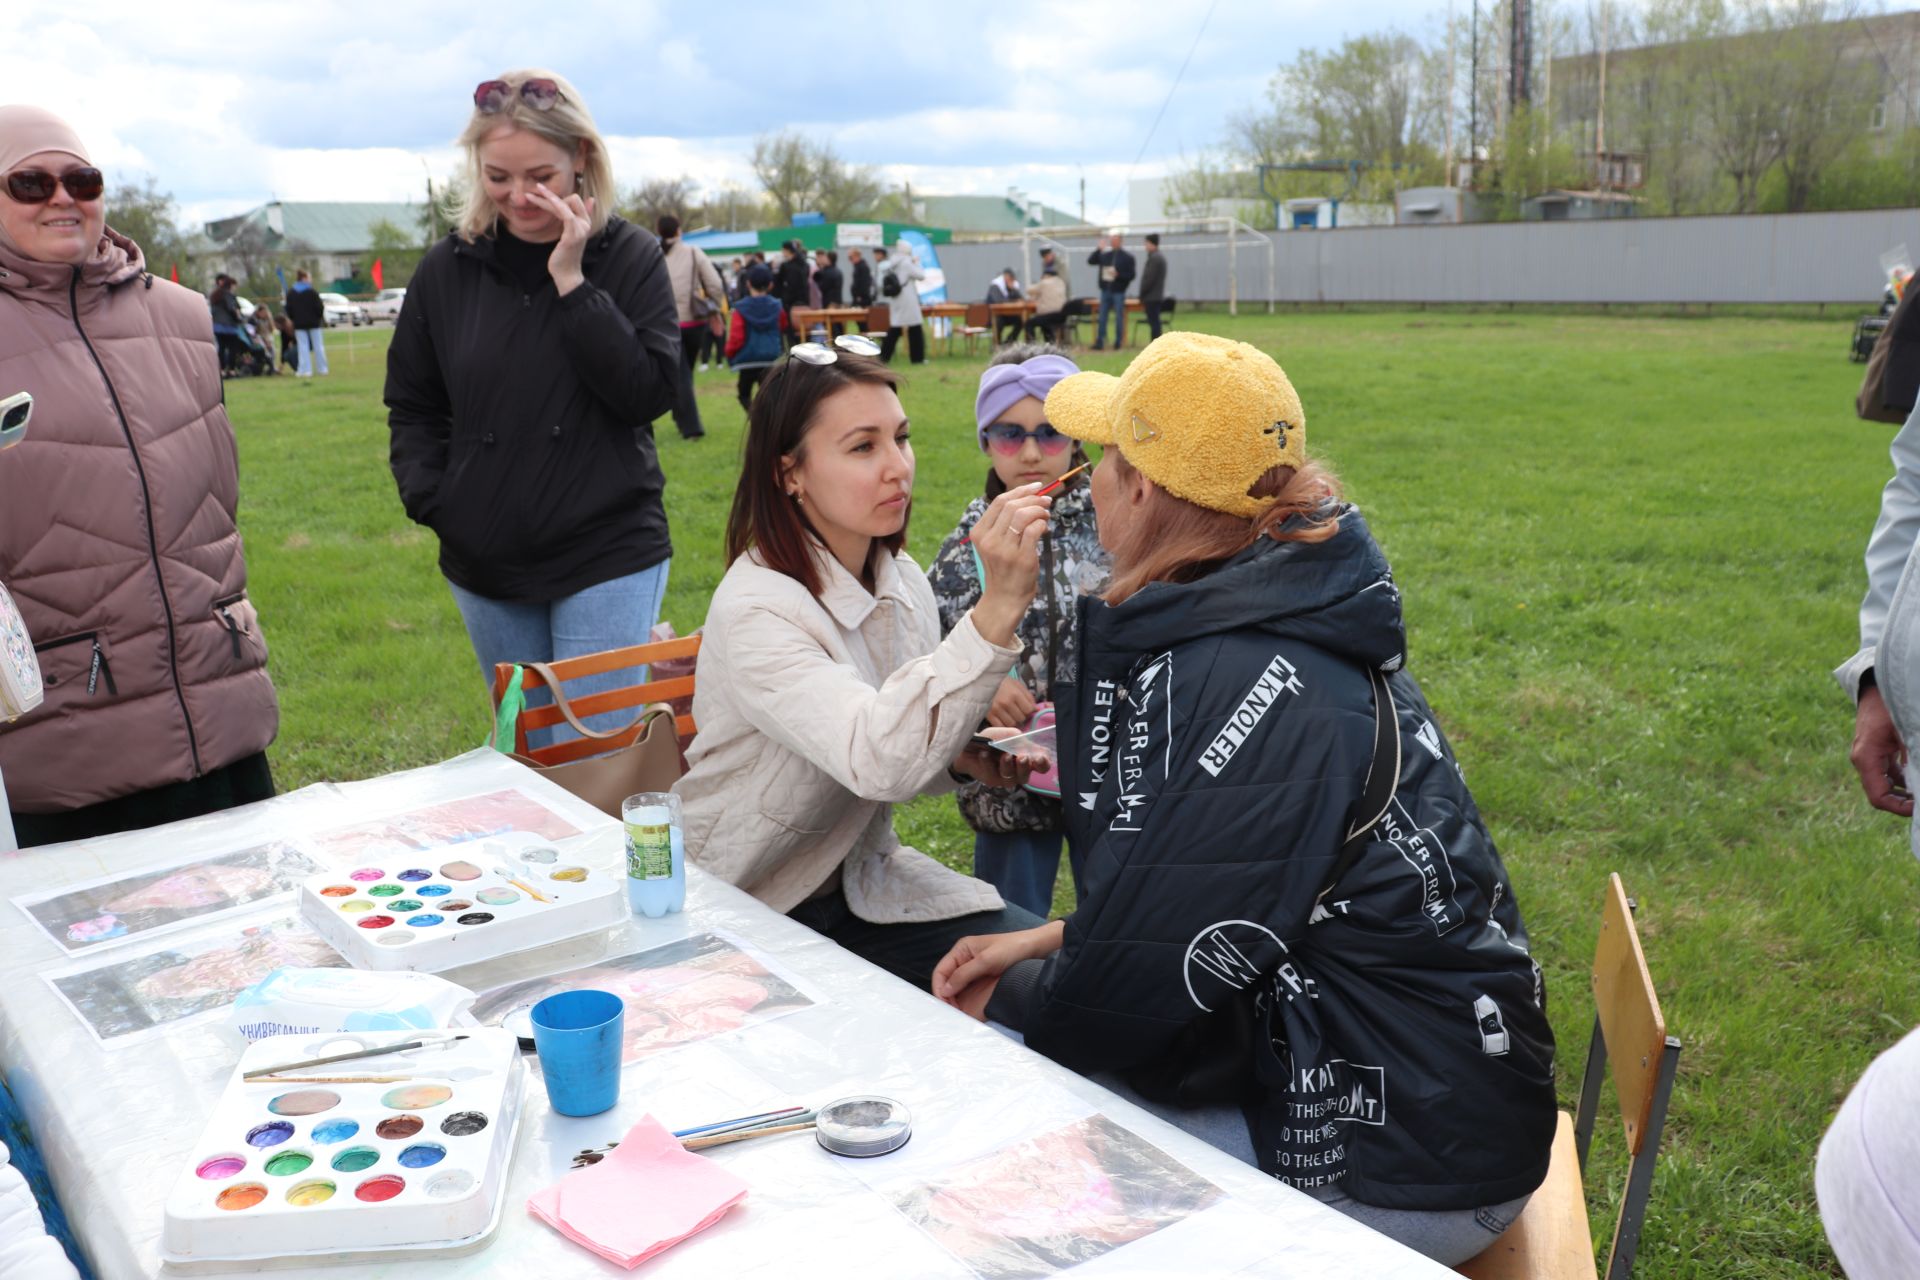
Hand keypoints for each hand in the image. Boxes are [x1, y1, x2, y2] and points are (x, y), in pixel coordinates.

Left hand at [530, 183, 593, 294]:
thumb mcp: (569, 234)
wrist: (567, 274)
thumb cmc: (565, 256)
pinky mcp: (572, 235)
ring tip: (528, 196)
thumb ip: (573, 218)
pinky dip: (555, 205)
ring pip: (566, 203)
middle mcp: (585, 224)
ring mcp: (580, 229)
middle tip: (531, 193)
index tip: (540, 195)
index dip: (557, 197)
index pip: (574, 201)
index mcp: (585, 222)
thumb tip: (590, 200)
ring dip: (547, 197)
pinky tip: (542, 201)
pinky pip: (566, 214)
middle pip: (572, 199)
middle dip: (549, 195)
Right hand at [932, 922, 1064, 1018]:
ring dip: (954, 1002)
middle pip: (946, 982)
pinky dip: (965, 1002)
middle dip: (946, 998)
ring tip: (957, 1016)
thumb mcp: (986, 960)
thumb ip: (964, 974)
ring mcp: (974, 972)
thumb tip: (944, 990)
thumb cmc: (1012, 949)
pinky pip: (969, 993)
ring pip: (956, 989)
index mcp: (962, 950)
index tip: (943, 1004)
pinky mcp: (983, 981)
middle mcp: (964, 961)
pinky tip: (966, 1012)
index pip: (941, 970)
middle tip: (950, 1014)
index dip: (938, 988)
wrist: (1037, 949)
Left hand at [949, 726, 1047, 789]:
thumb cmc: (994, 739)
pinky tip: (984, 753)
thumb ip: (1017, 740)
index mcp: (1028, 759)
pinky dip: (988, 762)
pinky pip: (992, 774)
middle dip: (1024, 767)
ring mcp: (1005, 778)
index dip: (1043, 764)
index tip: (1039, 759)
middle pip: (1026, 776)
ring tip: (1003, 754)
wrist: (970, 745)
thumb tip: (1024, 749)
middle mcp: (1019, 772)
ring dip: (1007, 765)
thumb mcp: (1007, 735)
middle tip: (1022, 757)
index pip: (1042, 766)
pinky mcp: (991, 780)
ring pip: (1010, 777)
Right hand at [965, 484, 1050, 645]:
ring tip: (1046, 514)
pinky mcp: (1021, 558)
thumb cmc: (1003, 569)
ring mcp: (1004, 550)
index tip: (1036, 488)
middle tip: (1046, 501)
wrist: (1004, 599)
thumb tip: (1028, 498)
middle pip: (1012, 506)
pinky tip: (1045, 527)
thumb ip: (1004, 524)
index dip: (1020, 491)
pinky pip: (1034, 530)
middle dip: (1033, 498)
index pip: (999, 502)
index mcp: (979, 533)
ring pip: (1022, 515)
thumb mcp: (994, 544)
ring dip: (1039, 510)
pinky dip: (1042, 524)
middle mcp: (988, 540)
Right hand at [987, 676, 1037, 728]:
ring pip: (1012, 724)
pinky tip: (1003, 718)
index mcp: (1015, 694)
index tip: (1025, 709)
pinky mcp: (989, 715)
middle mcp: (1006, 703)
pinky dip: (1003, 724)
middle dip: (1021, 716)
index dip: (1029, 710)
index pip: (1029, 710)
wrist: (983, 680)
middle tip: (1017, 711)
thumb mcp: (1017, 685)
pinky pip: (1000, 726)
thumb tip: (1036, 709)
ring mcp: (997, 710)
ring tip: (1010, 715)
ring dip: (1013, 721)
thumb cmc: (1002, 682)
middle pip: (1021, 718)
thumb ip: (1028, 697)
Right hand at [1851, 685, 1913, 816]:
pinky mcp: (1876, 753)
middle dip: (1904, 802)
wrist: (1876, 687)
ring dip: (1906, 792)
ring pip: (1886, 785)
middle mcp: (1864, 761)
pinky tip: (1919, 777)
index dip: (1899, 808)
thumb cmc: (1890, 706)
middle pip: (1881, 794)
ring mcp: (1869, 758)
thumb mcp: (1906, 732)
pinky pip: (1889, 774)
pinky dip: (1905, 780)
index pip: (1878, 796)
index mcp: (1866, 758)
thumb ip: (1913, 757)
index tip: (1919, 807)